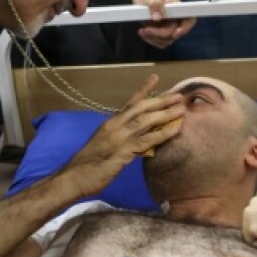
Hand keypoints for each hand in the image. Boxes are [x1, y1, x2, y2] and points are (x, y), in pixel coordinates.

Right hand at [61, 75, 184, 197]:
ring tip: (181, 109)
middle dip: (161, 100)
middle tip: (178, 96)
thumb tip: (141, 141)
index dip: (143, 90)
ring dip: (166, 114)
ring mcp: (119, 137)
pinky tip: (175, 129)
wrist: (75, 177)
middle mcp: (115, 125)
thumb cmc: (88, 164)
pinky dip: (163, 133)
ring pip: (146, 121)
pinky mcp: (124, 152)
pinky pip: (148, 140)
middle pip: (141, 108)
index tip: (155, 78)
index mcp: (110, 122)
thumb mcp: (105, 145)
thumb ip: (121, 139)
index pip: (129, 102)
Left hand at [135, 0, 194, 49]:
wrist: (141, 3)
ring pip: (167, 41)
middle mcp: (177, 20)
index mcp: (178, 8)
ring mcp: (171, 29)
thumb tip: (157, 18)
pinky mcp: (164, 35)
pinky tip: (143, 33)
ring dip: (153, 38)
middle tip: (145, 29)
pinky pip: (161, 43)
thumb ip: (154, 4)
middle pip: (174, 33)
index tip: (175, 34)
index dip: (185, 28)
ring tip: (142, 31)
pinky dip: (151, 40)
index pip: (189, 19)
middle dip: (159, 34)